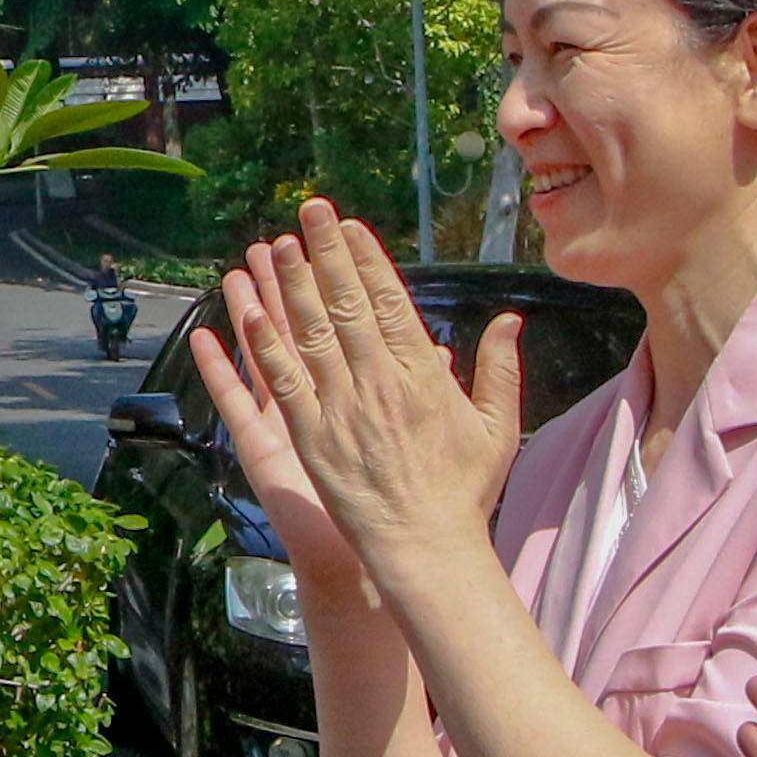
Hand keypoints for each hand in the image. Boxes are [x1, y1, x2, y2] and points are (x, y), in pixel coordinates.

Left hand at [190, 201, 516, 580]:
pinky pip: (283, 384)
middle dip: (327, 253)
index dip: (366, 259)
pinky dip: (264, 347)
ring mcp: (342, 409)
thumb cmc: (464, 492)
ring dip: (291, 286)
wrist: (426, 548)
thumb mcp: (497, 428)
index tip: (350, 225)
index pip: (390, 302)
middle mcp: (379, 383)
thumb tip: (508, 319)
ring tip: (278, 244)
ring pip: (311, 334)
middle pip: (347, 305)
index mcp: (422, 377)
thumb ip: (499, 370)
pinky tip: (248, 314)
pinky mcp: (310, 438)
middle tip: (309, 209)